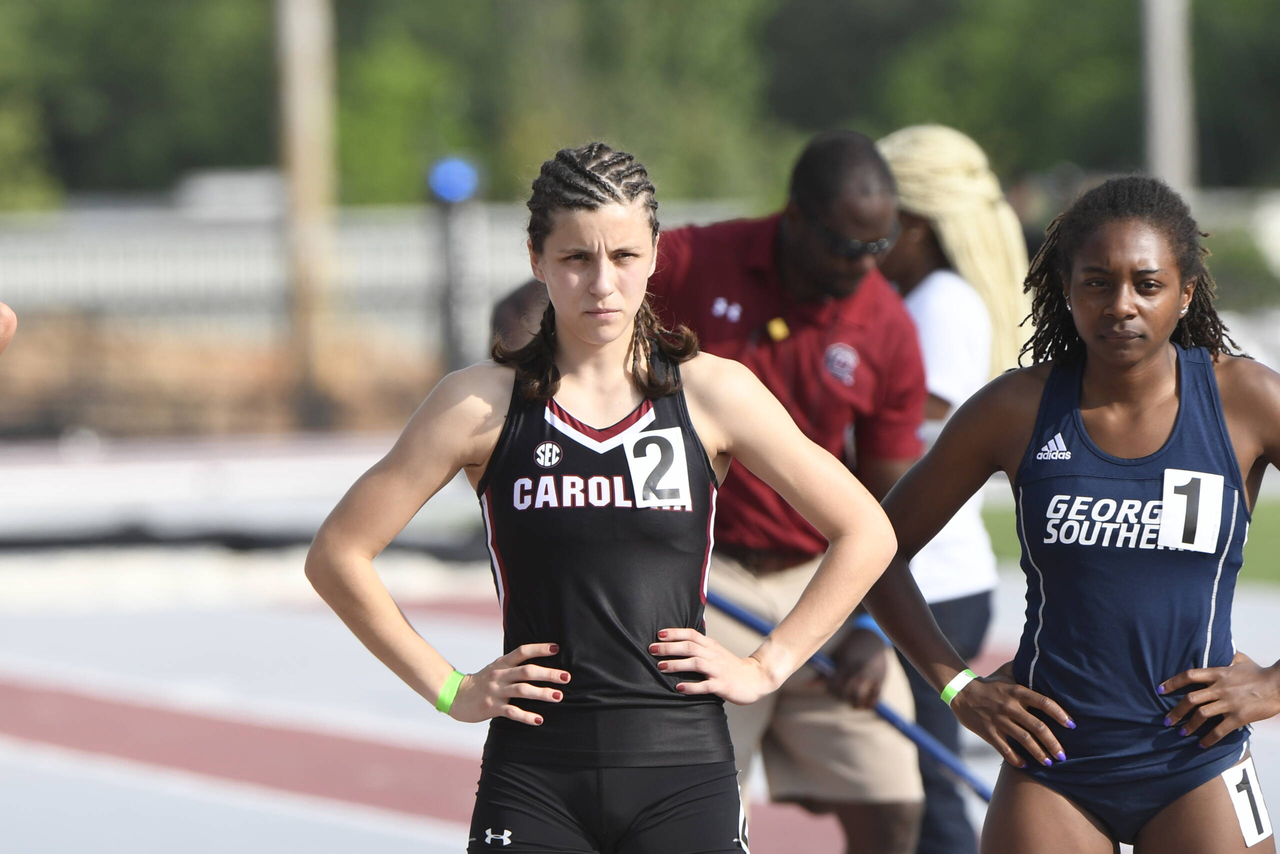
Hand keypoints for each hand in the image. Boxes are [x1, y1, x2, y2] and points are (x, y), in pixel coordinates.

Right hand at [447, 642, 570, 725]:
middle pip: (527, 671)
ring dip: (542, 693)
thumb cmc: (482, 682)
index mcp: (502, 663)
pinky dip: (526, 716)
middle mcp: (500, 675)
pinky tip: (539, 720)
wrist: (456, 696)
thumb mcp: (496, 668)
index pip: (522, 652)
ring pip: (522, 690)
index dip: (539, 649)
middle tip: (566, 677)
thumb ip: (514, 666)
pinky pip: (511, 712)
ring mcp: (495, 691)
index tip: (556, 648)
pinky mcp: (491, 707)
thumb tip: (539, 665)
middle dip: (548, 674)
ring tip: (558, 696)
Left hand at [649, 628, 779, 704]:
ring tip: (660, 666)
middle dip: (669, 647)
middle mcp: (714, 655)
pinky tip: (678, 687)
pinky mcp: (722, 685)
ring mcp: (718, 670)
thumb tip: (675, 644)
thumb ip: (699, 648)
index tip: (659, 634)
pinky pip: (705, 685)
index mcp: (711, 646)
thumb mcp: (715, 653)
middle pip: (690, 647)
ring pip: (696, 663)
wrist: (755, 678)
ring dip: (677, 664)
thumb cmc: (730, 667)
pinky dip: (691, 686)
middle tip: (652, 649)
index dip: (675, 633)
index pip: (691, 634)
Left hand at [825, 628, 887, 708]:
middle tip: (840, 694)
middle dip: (841, 697)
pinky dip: (867, 704)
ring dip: (854, 704)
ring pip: (861, 700)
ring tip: (851, 701)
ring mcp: (872, 676)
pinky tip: (862, 702)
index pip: (835, 685)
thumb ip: (823, 673)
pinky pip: (874, 700)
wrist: (872, 637)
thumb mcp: (835, 656)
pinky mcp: (882, 680)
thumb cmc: (848, 648)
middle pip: (847, 694)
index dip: (831, 690)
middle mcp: (860, 670)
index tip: (830, 688)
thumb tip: (805, 686)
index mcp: (847, 662)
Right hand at [949, 664, 1074, 768]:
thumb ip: (1023, 669)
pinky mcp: (988, 731)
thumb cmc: (989, 683)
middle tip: (1063, 755)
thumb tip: (1045, 663)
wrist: (961, 692)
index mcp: (1017, 691)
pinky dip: (1016, 759)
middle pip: (1037, 727)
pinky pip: (1005, 749)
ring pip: (1024, 740)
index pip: (1044, 702)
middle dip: (1053, 743)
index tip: (1072, 726)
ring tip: (1049, 762)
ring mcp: (998, 720)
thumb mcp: (1006, 673)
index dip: (1060, 714)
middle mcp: (1010, 706)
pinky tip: (1025, 765)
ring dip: (1039, 753)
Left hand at [1160, 651, 1279, 747]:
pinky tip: (1201, 745)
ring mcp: (1229, 703)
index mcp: (1218, 673)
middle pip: (1190, 699)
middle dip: (1175, 711)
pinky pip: (1219, 730)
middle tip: (1166, 720)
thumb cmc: (1260, 672)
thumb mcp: (1240, 659)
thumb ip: (1225, 656)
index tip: (1160, 690)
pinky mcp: (1239, 717)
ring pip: (1201, 715)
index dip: (1172, 682)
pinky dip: (1208, 739)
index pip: (1189, 676)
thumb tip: (1218, 650)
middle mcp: (1220, 688)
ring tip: (1180, 732)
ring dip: (1188, 726)